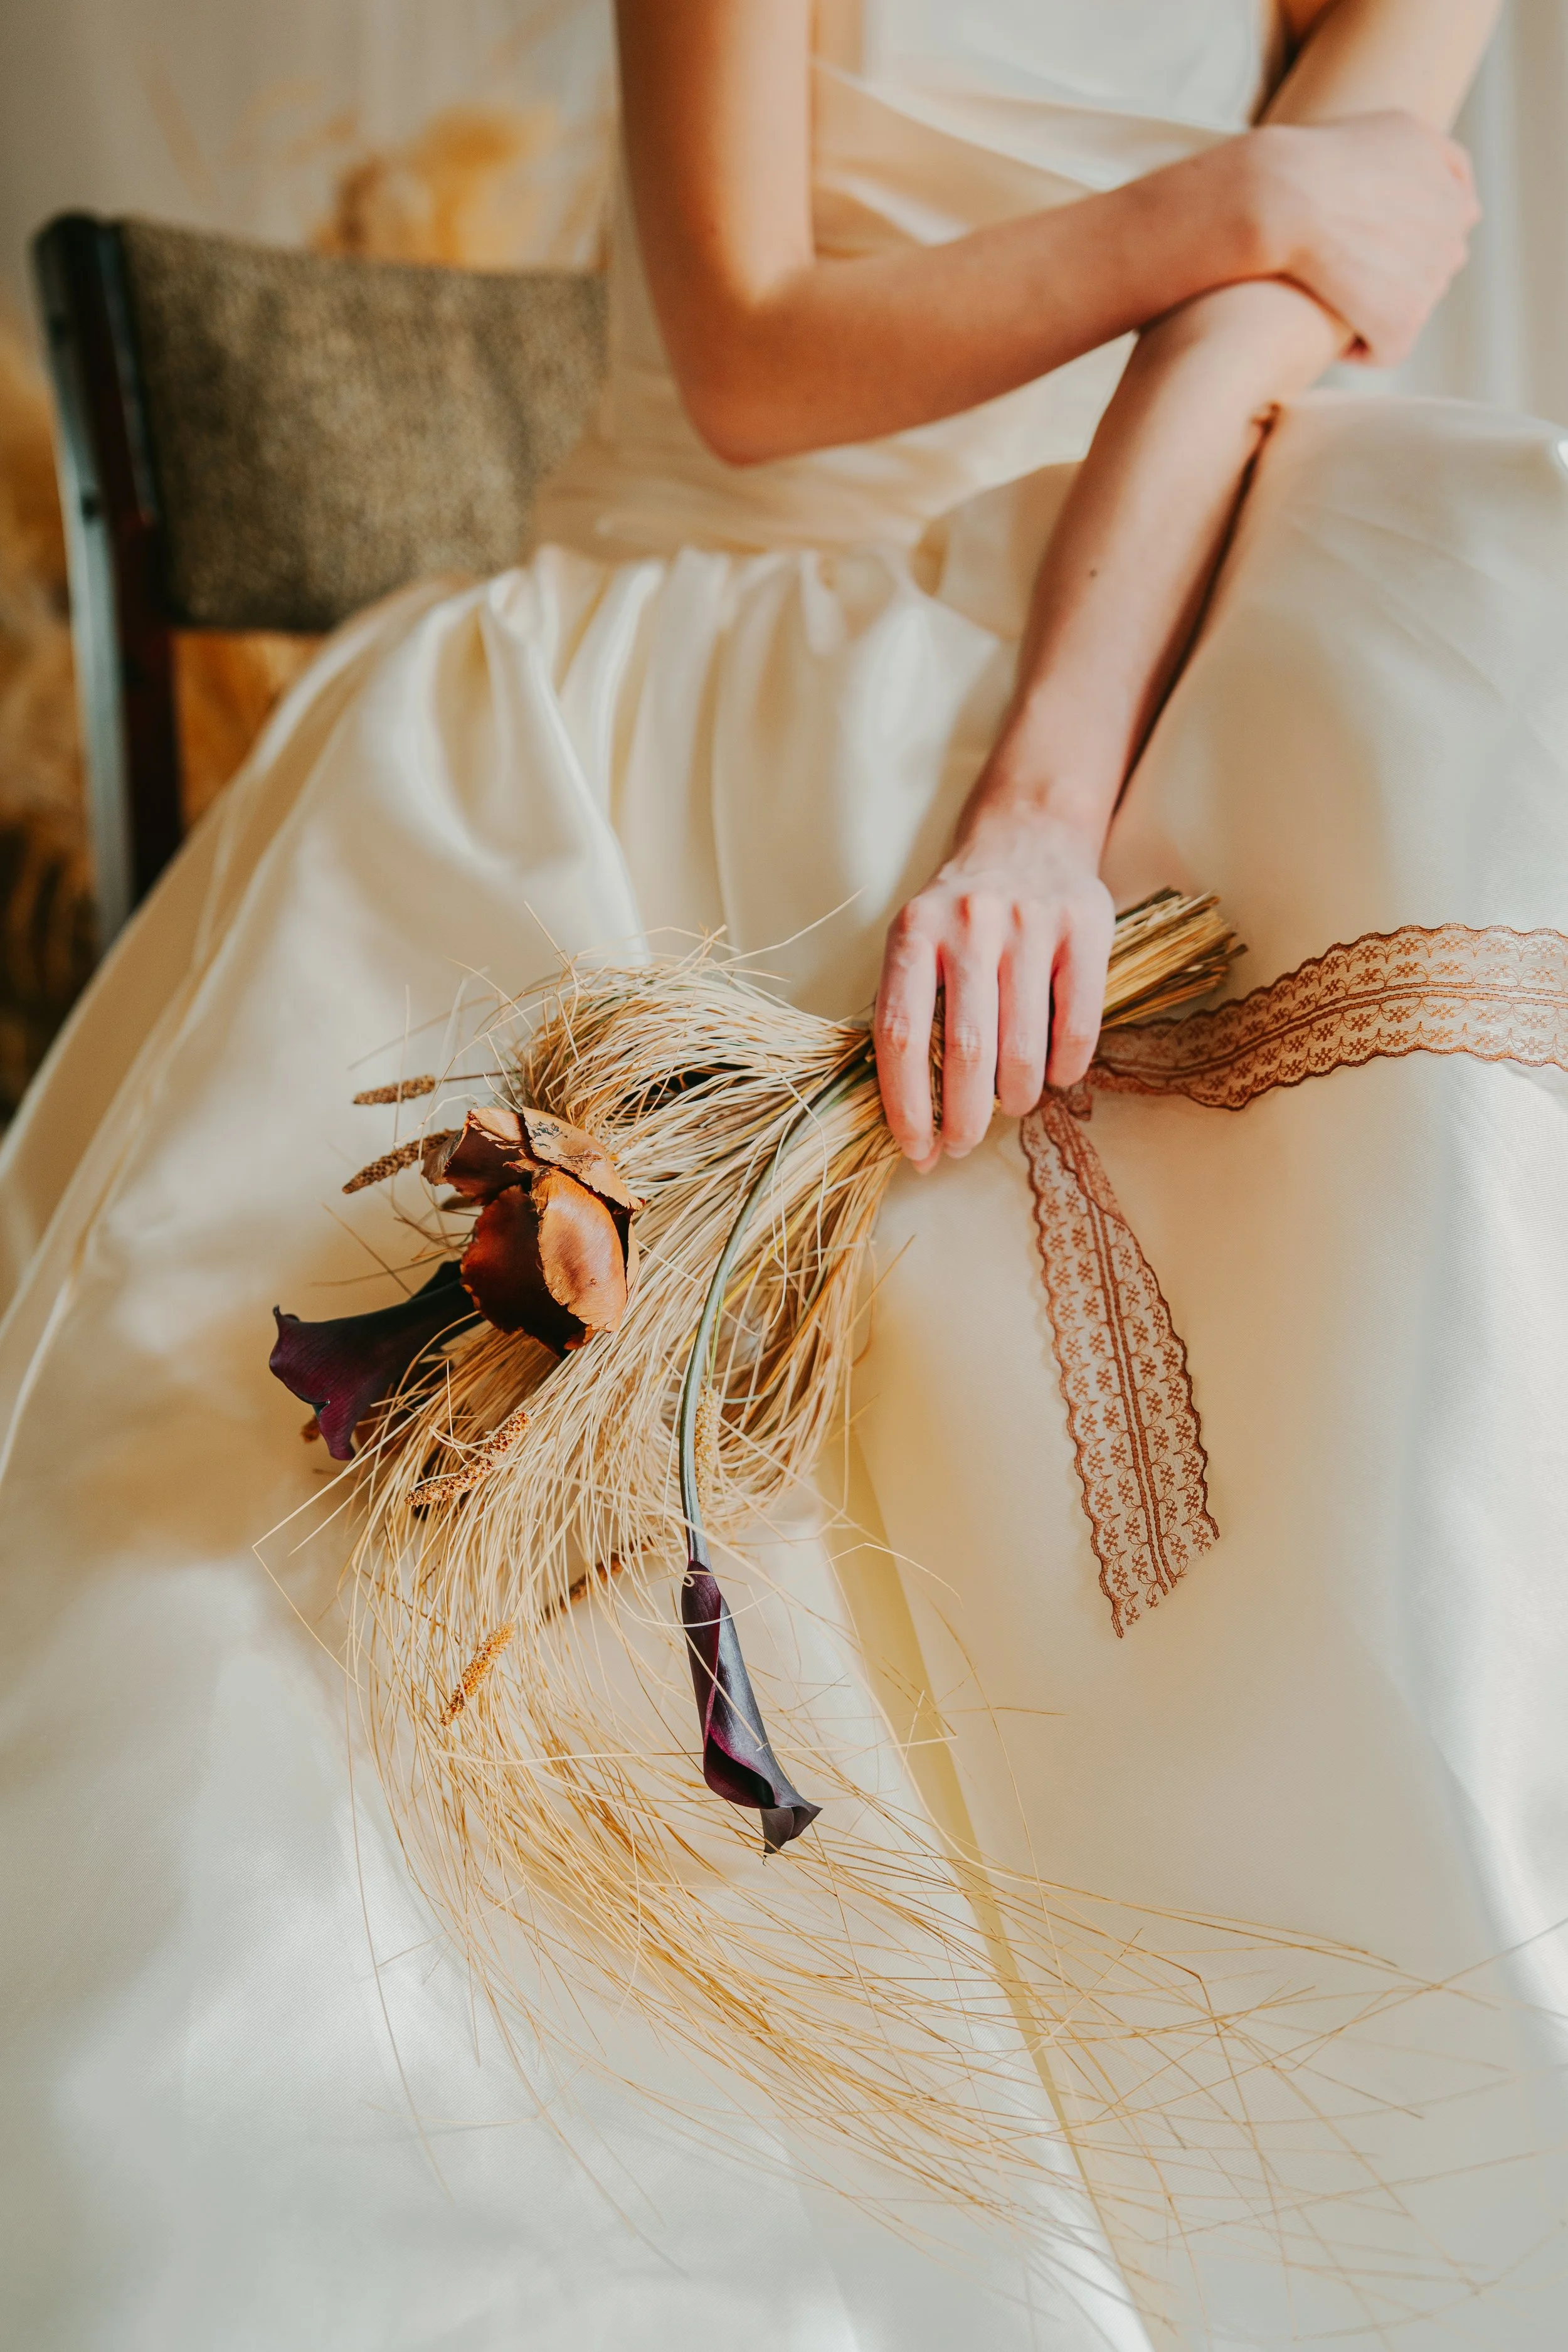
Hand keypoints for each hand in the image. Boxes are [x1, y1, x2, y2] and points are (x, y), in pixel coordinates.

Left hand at [874, 800, 1113, 1165]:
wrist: (1028, 833)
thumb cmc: (962, 913)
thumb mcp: (917, 942)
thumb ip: (909, 1009)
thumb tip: (909, 1116)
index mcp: (914, 933)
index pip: (900, 1037)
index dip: (906, 1106)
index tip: (916, 1150)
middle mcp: (970, 924)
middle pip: (967, 1051)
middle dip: (964, 1118)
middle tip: (963, 1145)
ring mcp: (1030, 923)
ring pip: (1024, 1045)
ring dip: (1017, 1097)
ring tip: (1012, 1105)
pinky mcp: (1084, 927)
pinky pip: (1079, 1023)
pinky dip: (1067, 1067)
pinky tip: (1056, 1076)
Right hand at [1242, 114, 1478, 365]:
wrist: (1284, 197)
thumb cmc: (1326, 160)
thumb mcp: (1400, 130)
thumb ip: (1439, 160)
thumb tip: (1464, 202)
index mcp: (1457, 200)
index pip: (1444, 231)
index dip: (1400, 236)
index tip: (1360, 235)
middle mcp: (1452, 241)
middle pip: (1428, 273)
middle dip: (1394, 272)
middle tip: (1342, 262)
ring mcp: (1430, 284)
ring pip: (1408, 309)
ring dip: (1376, 307)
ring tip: (1332, 291)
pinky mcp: (1401, 322)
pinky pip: (1386, 348)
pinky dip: (1361, 346)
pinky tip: (1330, 328)